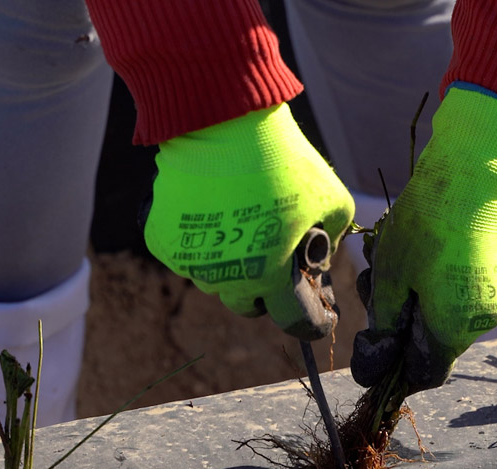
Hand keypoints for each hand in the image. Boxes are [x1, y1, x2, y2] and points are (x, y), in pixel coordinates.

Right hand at [143, 103, 353, 339]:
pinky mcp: (161, 240)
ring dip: (229, 264)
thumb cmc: (282, 160)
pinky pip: (184, 254)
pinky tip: (211, 210)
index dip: (311, 319)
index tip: (318, 314)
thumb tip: (321, 255)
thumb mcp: (332, 198)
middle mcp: (225, 278)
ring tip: (240, 225)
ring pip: (213, 279)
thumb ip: (335, 236)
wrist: (221, 120)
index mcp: (269, 276)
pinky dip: (198, 240)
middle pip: (248, 305)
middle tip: (273, 259)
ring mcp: (189, 262)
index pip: (293, 320)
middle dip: (265, 290)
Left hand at [351, 85, 496, 392]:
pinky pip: (470, 293)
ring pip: (451, 314)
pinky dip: (446, 282)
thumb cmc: (426, 224)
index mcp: (454, 330)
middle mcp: (484, 322)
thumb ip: (383, 328)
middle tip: (376, 282)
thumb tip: (372, 372)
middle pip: (436, 340)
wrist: (476, 172)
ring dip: (422, 296)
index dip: (395, 364)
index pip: (424, 373)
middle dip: (404, 319)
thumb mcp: (390, 277)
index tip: (375, 340)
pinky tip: (431, 250)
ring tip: (400, 258)